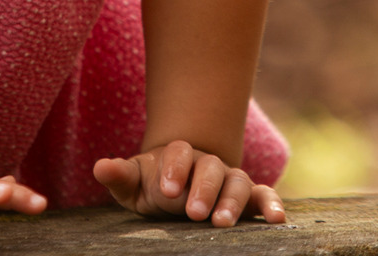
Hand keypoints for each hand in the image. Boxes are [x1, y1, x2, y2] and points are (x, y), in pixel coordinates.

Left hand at [92, 140, 285, 227]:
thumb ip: (121, 175)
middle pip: (211, 168)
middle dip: (204, 189)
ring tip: (221, 223)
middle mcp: (208, 164)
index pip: (179, 153)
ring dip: (232, 201)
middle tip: (194, 212)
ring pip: (238, 182)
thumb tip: (100, 167)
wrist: (180, 187)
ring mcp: (230, 179)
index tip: (167, 190)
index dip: (174, 169)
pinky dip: (272, 204)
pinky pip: (264, 196)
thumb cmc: (155, 186)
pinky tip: (278, 219)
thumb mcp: (134, 184)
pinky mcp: (248, 198)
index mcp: (179, 155)